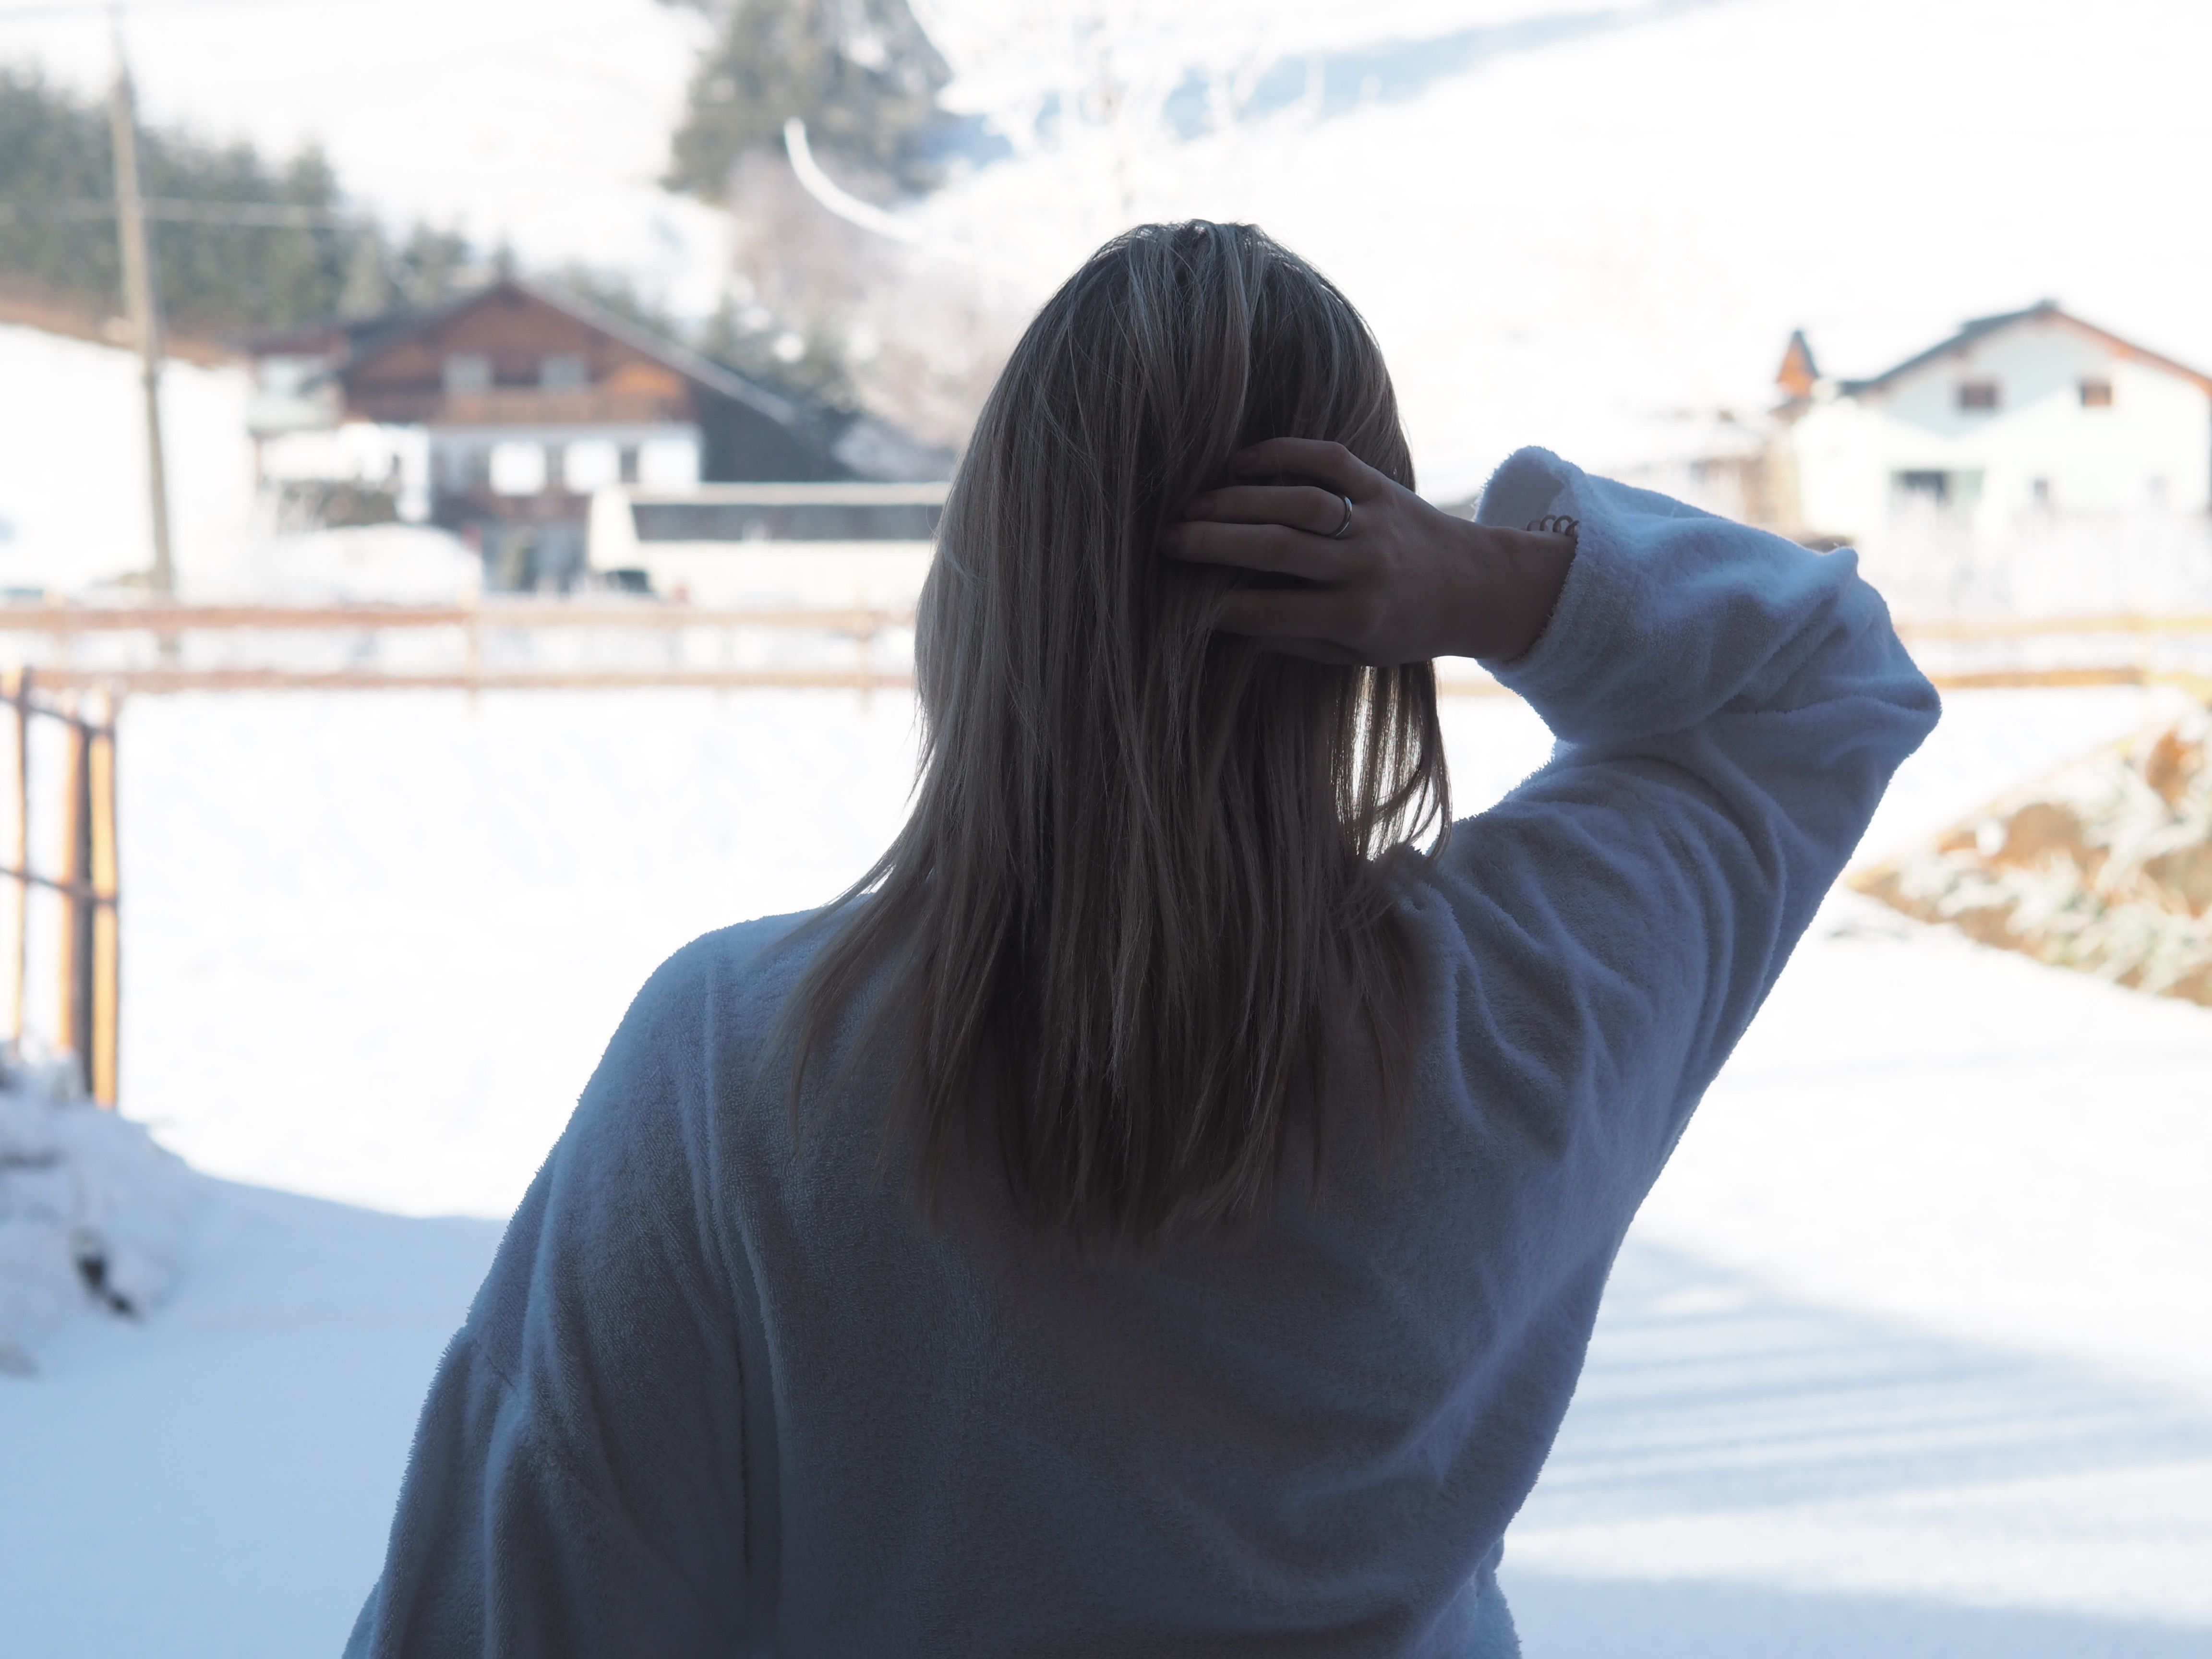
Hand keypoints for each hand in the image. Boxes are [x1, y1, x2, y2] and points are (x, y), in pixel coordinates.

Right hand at [1160, 438, 1573, 665]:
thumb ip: (1294, 639)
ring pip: (1294, 502)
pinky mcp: (1380, 485)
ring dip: (1235, 499)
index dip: (1217, 606)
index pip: (1268, 611)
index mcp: (1355, 617)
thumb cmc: (1405, 627)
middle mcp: (1364, 567)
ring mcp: (1373, 521)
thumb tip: (1226, 623)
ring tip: (1192, 504)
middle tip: (1166, 539)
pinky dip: (1280, 454)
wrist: (1476, 587)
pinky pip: (1325, 459)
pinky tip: (1239, 463)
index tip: (1176, 600)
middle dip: (1212, 542)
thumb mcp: (1355, 654)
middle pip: (1275, 549)